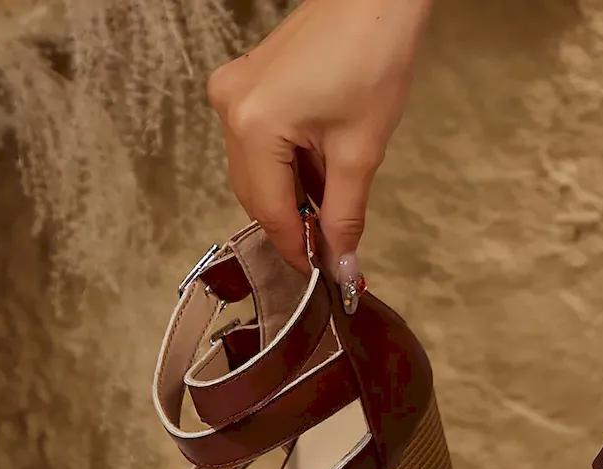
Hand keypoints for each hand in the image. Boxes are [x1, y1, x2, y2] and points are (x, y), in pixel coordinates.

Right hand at [207, 0, 431, 276]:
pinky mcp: (247, 85)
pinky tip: (322, 178)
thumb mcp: (361, 152)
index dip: (297, 249)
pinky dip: (290, 169)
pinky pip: (262, 145)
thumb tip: (342, 267)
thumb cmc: (372, 60)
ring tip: (334, 213)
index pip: (270, 210)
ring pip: (258, 172)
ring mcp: (233, 93)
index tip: (323, 275)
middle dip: (294, 225)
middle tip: (333, 251)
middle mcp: (230, 109)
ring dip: (294, 198)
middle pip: (256, 194)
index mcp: (253, 125)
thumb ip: (346, 216)